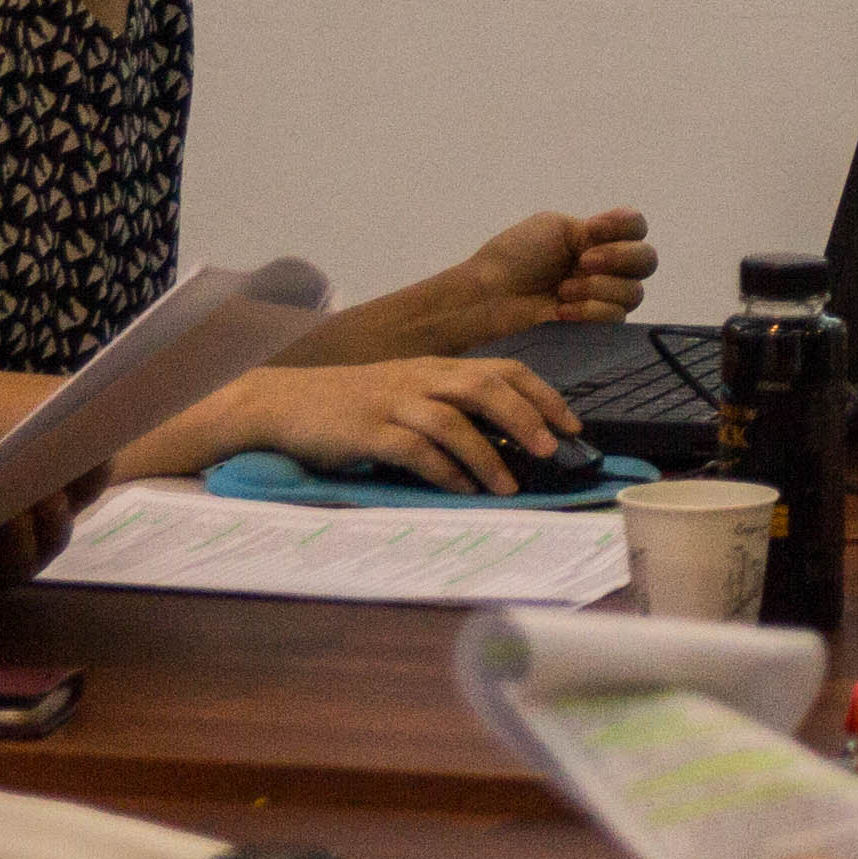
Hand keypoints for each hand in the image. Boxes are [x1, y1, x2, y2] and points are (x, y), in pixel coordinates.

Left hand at [0, 437, 100, 595]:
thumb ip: (1, 452)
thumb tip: (35, 435)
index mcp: (40, 499)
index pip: (83, 488)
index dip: (98, 473)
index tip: (104, 453)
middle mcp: (32, 539)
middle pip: (59, 532)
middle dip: (57, 515)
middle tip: (50, 495)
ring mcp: (4, 569)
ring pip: (26, 561)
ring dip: (21, 540)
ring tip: (11, 518)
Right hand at [222, 355, 576, 492]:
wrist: (286, 402)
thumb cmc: (353, 403)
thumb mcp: (407, 393)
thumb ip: (448, 406)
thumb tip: (502, 438)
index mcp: (436, 368)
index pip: (502, 369)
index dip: (541, 394)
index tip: (571, 424)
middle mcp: (420, 379)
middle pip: (485, 387)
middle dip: (526, 417)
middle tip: (552, 450)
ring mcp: (394, 403)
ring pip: (453, 421)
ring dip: (488, 454)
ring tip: (511, 485)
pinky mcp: (369, 431)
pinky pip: (415, 450)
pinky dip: (444, 471)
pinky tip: (462, 490)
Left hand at [455, 206, 656, 334]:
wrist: (489, 297)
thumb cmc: (515, 255)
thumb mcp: (554, 226)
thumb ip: (594, 230)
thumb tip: (619, 241)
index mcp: (595, 237)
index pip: (637, 227)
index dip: (624, 227)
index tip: (593, 231)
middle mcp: (606, 266)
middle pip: (647, 261)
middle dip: (618, 259)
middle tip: (583, 262)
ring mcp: (602, 297)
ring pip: (633, 292)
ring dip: (597, 288)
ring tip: (563, 291)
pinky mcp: (595, 326)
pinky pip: (615, 318)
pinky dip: (590, 311)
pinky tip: (561, 310)